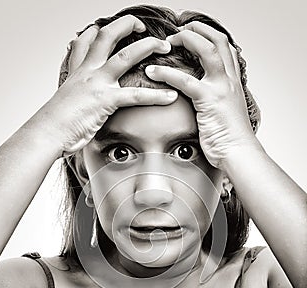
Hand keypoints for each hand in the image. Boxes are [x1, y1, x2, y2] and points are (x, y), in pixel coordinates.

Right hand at [31, 15, 176, 157]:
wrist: (46, 133)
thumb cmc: (54, 123)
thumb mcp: (64, 103)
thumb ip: (74, 97)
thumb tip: (76, 105)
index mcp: (77, 72)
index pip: (85, 41)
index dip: (96, 30)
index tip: (106, 27)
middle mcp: (87, 72)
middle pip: (106, 36)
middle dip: (126, 25)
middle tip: (142, 26)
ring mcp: (97, 83)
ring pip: (125, 56)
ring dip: (147, 47)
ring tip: (164, 47)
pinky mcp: (105, 100)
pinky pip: (135, 95)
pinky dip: (156, 95)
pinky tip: (170, 96)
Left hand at [145, 22, 255, 168]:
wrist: (238, 154)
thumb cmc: (230, 139)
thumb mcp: (225, 113)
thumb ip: (216, 101)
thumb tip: (202, 101)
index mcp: (232, 82)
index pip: (225, 47)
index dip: (208, 34)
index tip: (192, 32)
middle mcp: (229, 80)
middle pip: (217, 40)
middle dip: (197, 29)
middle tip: (178, 30)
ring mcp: (221, 88)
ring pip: (206, 50)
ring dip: (186, 39)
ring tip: (166, 42)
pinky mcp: (209, 100)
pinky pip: (185, 80)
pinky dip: (166, 73)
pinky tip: (153, 72)